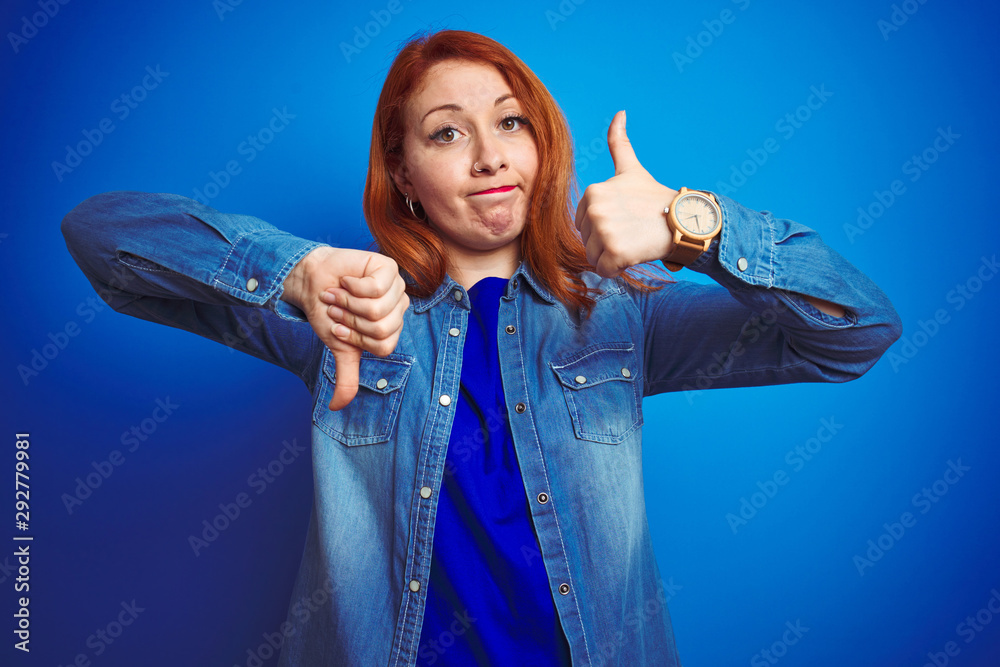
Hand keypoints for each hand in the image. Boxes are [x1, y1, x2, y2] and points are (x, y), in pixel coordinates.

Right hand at [283, 247, 408, 410]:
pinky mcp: (389, 268)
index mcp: (392, 328)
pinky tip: (347, 281)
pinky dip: (352, 286)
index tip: (340, 328)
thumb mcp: (339, 348)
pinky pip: (374, 287)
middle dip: (350, 321)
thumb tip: (336, 408)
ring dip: (348, 303)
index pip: (383, 346)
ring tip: (339, 295)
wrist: (312, 281)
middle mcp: (399, 308)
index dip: (356, 339)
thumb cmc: (328, 312)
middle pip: (381, 328)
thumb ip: (346, 376)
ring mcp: (397, 287)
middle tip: (338, 310)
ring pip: (377, 309)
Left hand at [574, 110, 677, 277]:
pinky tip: (634, 255)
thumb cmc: (655, 199)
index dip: (603, 227)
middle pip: (587, 241)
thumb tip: (620, 113)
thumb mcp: (632, 169)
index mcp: (592, 191)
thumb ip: (619, 143)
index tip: (625, 220)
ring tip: (634, 241)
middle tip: (632, 232)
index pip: (583, 224)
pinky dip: (617, 270)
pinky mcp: (614, 252)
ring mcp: (604, 231)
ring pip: (594, 257)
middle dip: (607, 243)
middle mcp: (594, 209)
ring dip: (612, 257)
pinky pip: (603, 271)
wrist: (683, 220)